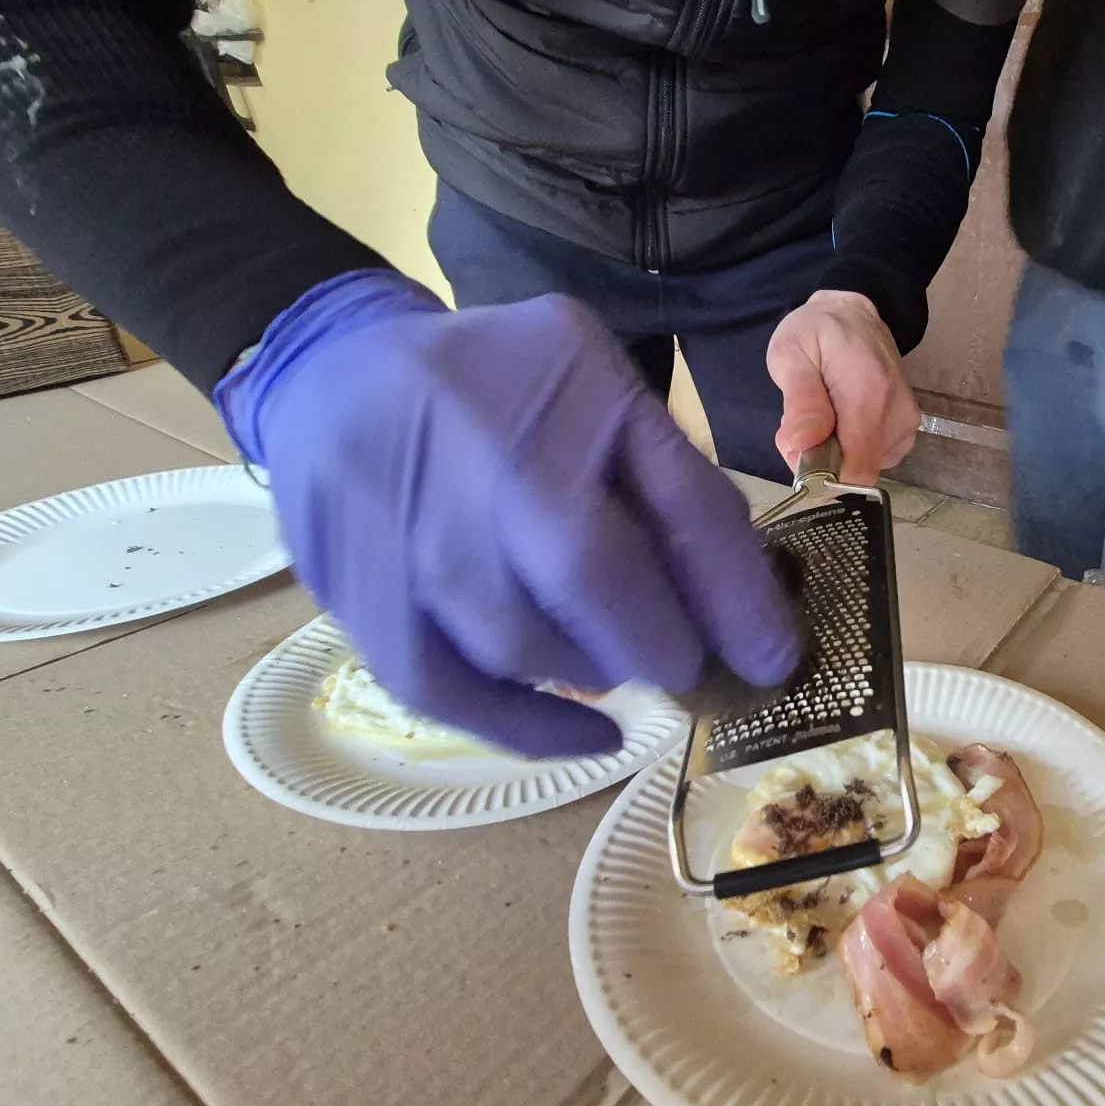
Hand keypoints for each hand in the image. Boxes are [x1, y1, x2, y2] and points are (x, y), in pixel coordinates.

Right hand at [216, 270, 801, 757]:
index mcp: (575, 383)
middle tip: (680, 660)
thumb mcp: (593, 377)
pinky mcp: (362, 592)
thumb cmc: (494, 385)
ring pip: (526, 646)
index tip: (774, 658)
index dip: (738, 596)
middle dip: (660, 641)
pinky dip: (531, 729)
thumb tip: (740, 594)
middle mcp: (487, 449)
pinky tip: (588, 734)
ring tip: (612, 658)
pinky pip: (451, 692)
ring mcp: (413, 526)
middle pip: (593, 576)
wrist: (330, 371)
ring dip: (594, 672)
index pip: (679, 500)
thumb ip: (661, 467)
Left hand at [768, 290, 920, 485]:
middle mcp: (897, 415)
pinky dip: (849, 448)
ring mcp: (906, 426)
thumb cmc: (818, 332)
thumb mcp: (791, 354)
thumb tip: (803, 446)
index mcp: (870, 394)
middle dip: (819, 460)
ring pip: (861, 468)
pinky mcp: (906, 432)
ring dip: (831, 453)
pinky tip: (839, 419)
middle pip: (855, 472)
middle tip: (799, 422)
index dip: (823, 478)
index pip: (857, 470)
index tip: (799, 452)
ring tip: (820, 412)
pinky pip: (871, 459)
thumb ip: (800, 402)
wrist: (854, 314)